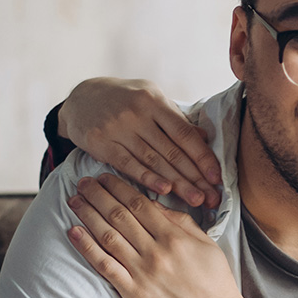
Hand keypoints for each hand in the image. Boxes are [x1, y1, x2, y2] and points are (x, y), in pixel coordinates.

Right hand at [57, 78, 222, 206]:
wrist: (80, 98)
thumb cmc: (124, 99)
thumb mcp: (150, 98)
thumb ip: (174, 118)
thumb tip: (204, 137)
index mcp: (153, 100)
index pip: (184, 133)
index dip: (202, 157)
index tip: (217, 177)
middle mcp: (137, 113)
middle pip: (171, 151)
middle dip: (195, 177)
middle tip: (212, 198)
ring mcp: (118, 129)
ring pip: (153, 161)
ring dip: (178, 183)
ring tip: (196, 200)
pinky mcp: (101, 144)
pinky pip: (129, 165)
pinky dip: (148, 179)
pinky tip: (165, 190)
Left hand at [67, 173, 258, 297]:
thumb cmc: (216, 284)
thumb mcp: (207, 245)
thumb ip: (181, 222)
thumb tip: (155, 204)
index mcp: (175, 237)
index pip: (140, 203)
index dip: (118, 187)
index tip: (105, 177)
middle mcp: (156, 252)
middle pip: (119, 215)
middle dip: (98, 195)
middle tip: (82, 182)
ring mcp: (143, 274)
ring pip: (108, 236)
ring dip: (88, 215)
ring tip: (74, 201)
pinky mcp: (134, 295)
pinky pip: (105, 266)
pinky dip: (87, 247)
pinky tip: (74, 232)